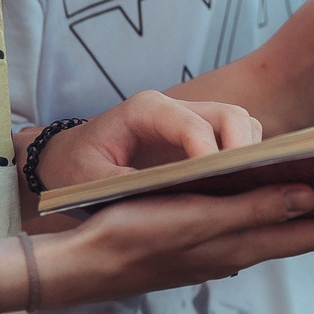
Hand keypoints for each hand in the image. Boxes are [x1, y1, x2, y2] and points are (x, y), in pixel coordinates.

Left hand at [26, 92, 260, 192]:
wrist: (65, 161)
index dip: (211, 155)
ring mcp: (188, 120)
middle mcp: (172, 109)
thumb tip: (171, 204)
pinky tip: (238, 190)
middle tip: (244, 189)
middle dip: (243, 150)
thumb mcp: (92, 183)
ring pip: (240, 124)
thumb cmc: (74, 170)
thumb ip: (130, 188)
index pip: (193, 125)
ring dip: (248, 154)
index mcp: (145, 111)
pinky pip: (235, 139)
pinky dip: (245, 160)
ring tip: (243, 191)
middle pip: (230, 116)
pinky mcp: (197, 137)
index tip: (219, 186)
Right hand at [31, 185, 313, 308]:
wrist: (82, 263)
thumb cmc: (136, 236)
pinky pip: (247, 221)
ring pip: (275, 224)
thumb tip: (313, 199)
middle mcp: (238, 251)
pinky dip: (268, 202)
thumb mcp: (199, 219)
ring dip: (303, 201)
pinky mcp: (197, 240)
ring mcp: (218, 249)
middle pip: (302, 229)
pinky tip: (264, 180)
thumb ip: (255, 210)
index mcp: (244, 246)